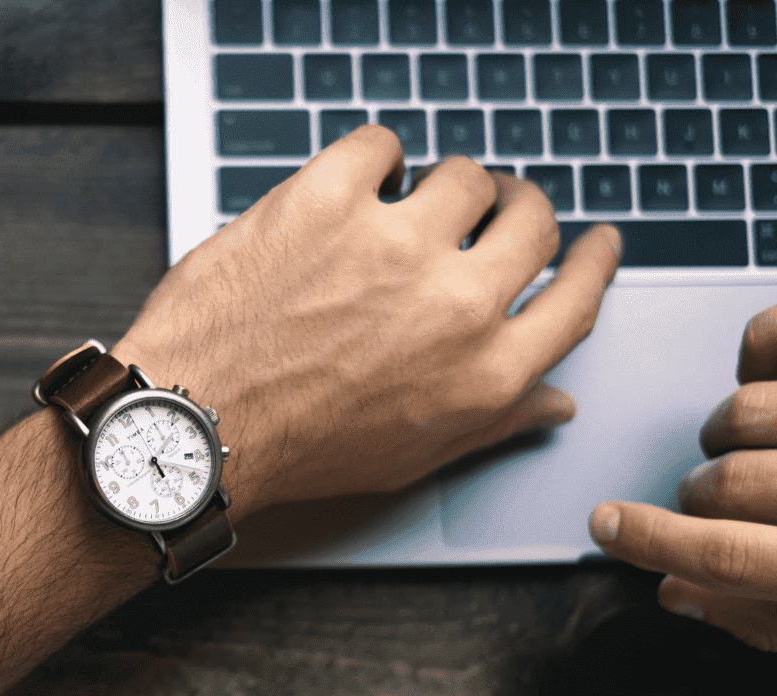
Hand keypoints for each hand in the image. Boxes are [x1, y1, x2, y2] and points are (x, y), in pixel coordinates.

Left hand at [112, 125, 620, 516]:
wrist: (196, 423)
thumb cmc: (296, 447)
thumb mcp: (411, 456)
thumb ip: (493, 422)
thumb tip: (553, 399)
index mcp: (484, 371)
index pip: (577, 298)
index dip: (593, 261)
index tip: (593, 241)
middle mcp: (454, 304)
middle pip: (531, 221)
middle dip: (520, 209)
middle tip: (494, 208)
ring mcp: (392, 245)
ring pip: (463, 175)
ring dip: (444, 186)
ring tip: (409, 203)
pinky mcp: (326, 201)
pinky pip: (380, 145)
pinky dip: (374, 157)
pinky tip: (358, 182)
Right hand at [590, 305, 776, 652]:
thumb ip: (765, 616)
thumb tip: (679, 593)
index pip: (726, 556)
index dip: (652, 543)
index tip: (607, 526)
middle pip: (724, 484)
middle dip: (700, 495)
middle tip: (712, 498)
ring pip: (744, 411)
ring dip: (730, 429)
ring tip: (756, 438)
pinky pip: (769, 335)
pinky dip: (755, 349)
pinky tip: (763, 373)